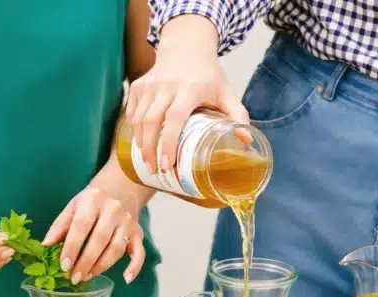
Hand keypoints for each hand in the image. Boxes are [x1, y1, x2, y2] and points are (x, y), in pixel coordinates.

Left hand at [43, 187, 145, 284]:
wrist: (122, 187)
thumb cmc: (93, 200)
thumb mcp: (73, 205)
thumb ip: (60, 225)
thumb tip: (46, 245)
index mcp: (93, 201)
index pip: (81, 225)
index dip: (72, 247)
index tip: (64, 265)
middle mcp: (113, 210)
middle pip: (100, 239)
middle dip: (86, 262)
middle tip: (74, 278)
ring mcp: (128, 222)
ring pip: (117, 248)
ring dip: (101, 266)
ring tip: (86, 277)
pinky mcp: (138, 233)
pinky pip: (140, 252)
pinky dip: (135, 267)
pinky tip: (126, 279)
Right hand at [125, 43, 247, 171]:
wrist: (186, 46)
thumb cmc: (208, 75)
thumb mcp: (226, 92)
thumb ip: (238, 115)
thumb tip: (246, 141)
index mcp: (190, 89)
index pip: (174, 119)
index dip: (169, 143)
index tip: (168, 164)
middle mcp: (167, 86)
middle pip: (151, 122)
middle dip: (150, 150)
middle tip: (155, 169)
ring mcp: (150, 85)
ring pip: (138, 119)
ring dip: (141, 143)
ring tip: (148, 160)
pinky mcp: (138, 86)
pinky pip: (132, 113)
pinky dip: (134, 130)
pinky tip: (142, 142)